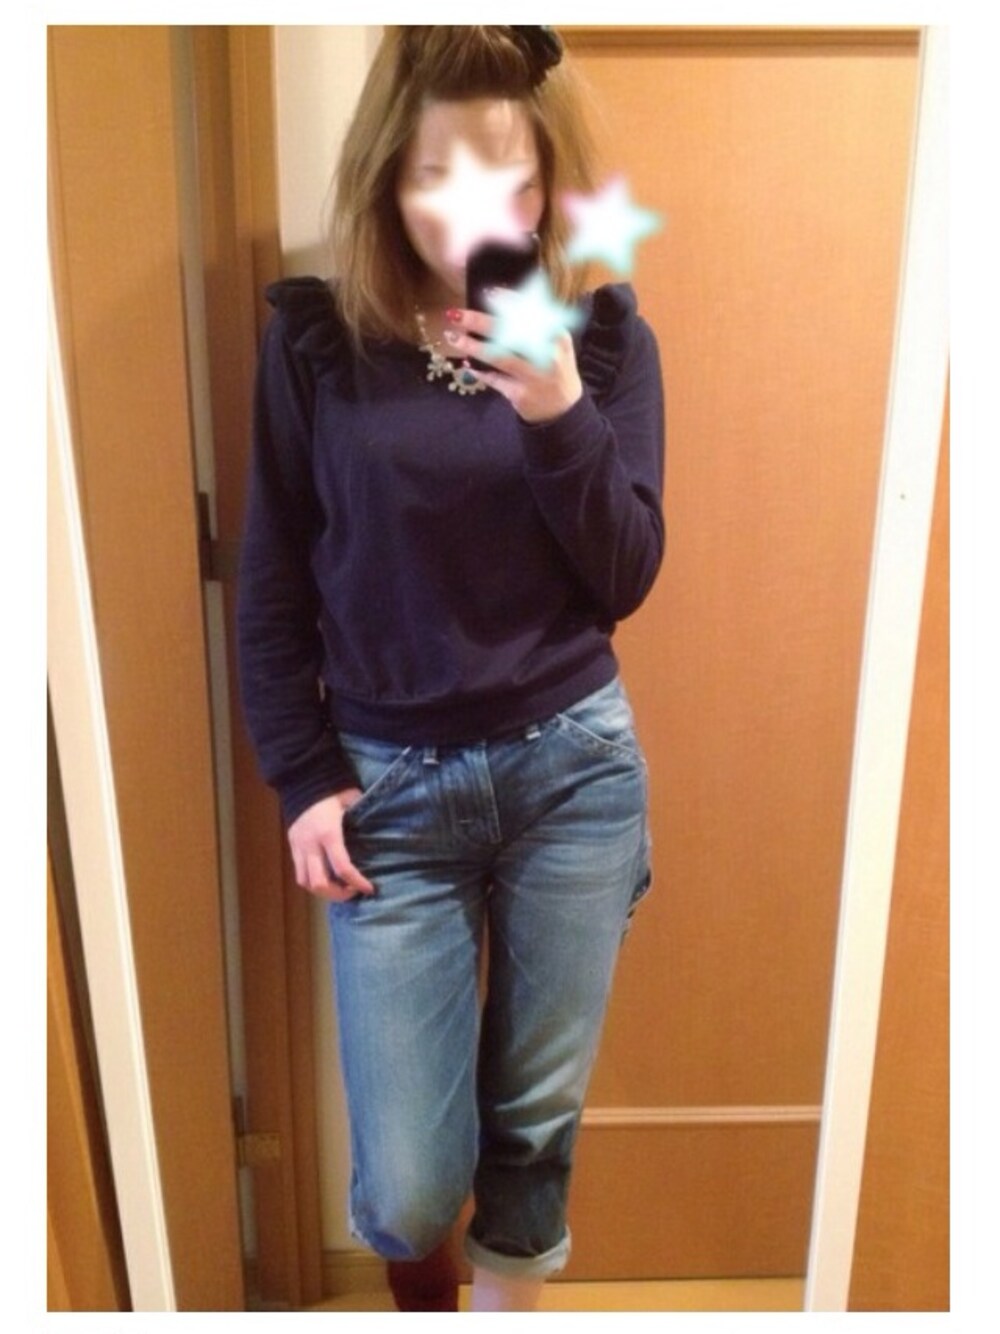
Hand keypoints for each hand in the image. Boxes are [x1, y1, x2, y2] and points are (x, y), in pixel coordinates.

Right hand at [287, 790, 374, 900]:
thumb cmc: (332, 790)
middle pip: (319, 883)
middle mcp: (311, 844)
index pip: (343, 868)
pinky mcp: (292, 846)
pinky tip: (326, 876)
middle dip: (337, 894)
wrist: (302, 780)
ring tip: (339, 887)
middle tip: (352, 891)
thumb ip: (363, 815)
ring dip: (323, 890)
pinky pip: (299, 873)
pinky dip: (312, 880)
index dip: (357, 882)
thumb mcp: (352, 800)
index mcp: (329, 833)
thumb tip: (382, 825)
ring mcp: (298, 847)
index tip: (369, 889)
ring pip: (305, 882)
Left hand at [443, 307, 582, 423]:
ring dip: (473, 346)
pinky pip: (495, 380)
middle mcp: (546, 355)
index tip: (488, 292)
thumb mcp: (556, 342)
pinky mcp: (520, 394)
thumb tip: (500, 297)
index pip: (531, 313)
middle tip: (457, 315)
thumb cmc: (555, 368)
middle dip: (480, 322)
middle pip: (510, 334)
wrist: (563, 410)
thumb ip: (536, 322)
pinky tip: (468, 365)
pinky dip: (480, 372)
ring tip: (452, 337)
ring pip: (499, 358)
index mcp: (556, 336)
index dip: (509, 301)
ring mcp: (532, 376)